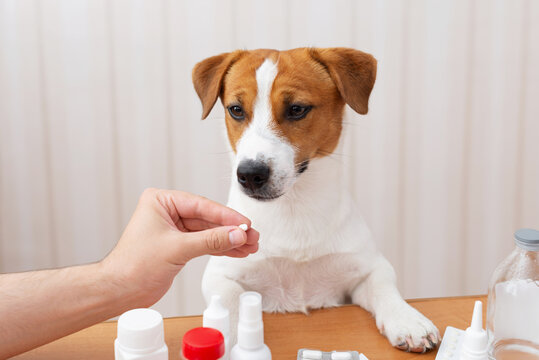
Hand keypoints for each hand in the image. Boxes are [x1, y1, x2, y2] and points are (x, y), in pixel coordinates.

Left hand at [101, 188, 258, 306]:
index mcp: (161, 201)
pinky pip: (204, 243)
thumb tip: (236, 234)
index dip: (225, 216)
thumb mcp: (177, 249)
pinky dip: (220, 248)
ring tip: (250, 245)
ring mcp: (174, 228)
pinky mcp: (178, 245)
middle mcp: (167, 212)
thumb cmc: (133, 266)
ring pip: (208, 231)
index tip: (244, 223)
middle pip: (207, 218)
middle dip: (231, 229)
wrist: (119, 291)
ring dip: (229, 240)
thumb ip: (210, 241)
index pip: (201, 205)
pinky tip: (237, 251)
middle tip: (252, 236)